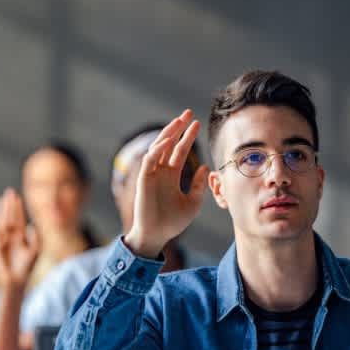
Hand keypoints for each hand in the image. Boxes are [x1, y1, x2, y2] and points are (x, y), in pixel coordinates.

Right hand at [0, 188, 39, 288]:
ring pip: (2, 222)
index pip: (18, 218)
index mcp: (20, 235)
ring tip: (2, 200)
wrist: (17, 281)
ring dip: (2, 211)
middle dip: (9, 205)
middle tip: (8, 191)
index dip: (18, 208)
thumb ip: (35, 238)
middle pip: (9, 217)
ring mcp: (3, 241)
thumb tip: (32, 226)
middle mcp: (10, 235)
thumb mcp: (35, 251)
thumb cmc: (27, 267)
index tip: (17, 196)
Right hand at [124, 110, 209, 258]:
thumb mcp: (193, 203)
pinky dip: (158, 150)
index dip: (187, 137)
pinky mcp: (144, 180)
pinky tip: (168, 140)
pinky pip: (149, 161)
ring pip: (158, 148)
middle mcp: (160, 172)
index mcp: (170, 176)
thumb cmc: (173, 222)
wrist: (157, 235)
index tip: (197, 124)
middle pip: (168, 144)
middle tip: (188, 113)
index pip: (179, 151)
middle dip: (178, 128)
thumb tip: (206, 167)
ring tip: (179, 121)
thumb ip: (199, 185)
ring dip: (168, 134)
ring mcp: (151, 175)